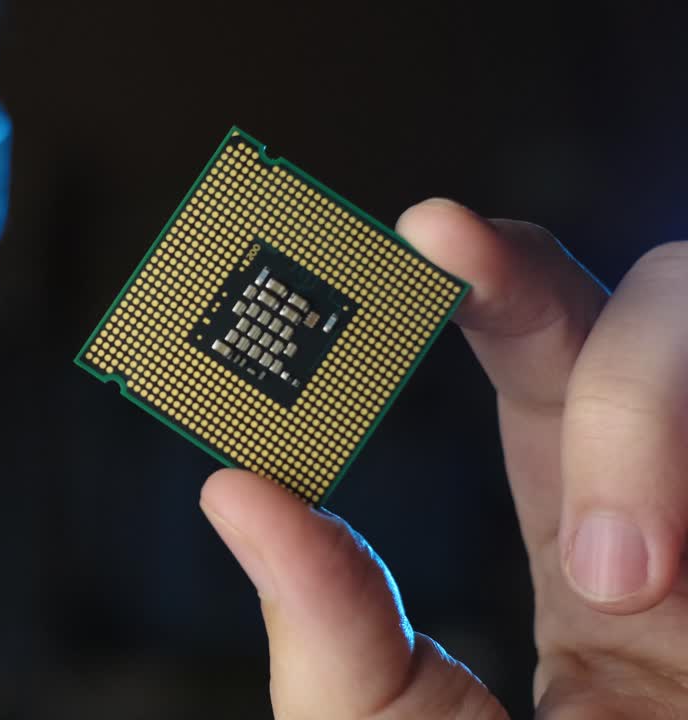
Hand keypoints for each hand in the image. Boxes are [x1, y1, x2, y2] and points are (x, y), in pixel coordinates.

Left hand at [199, 198, 687, 718]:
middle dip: (559, 299)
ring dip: (650, 416)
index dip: (488, 283)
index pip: (549, 360)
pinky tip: (679, 575)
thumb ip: (326, 627)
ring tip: (632, 583)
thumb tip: (231, 491)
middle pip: (652, 308)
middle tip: (458, 279)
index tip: (419, 234)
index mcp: (596, 544)